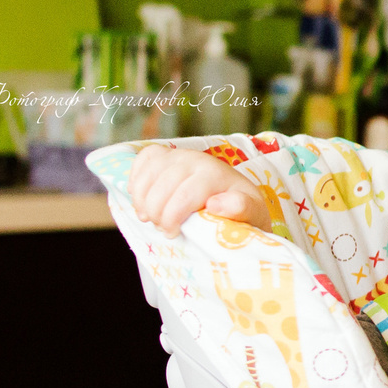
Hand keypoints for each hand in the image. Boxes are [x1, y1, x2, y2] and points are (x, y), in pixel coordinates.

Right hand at [127, 146, 273, 235]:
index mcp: (216, 173)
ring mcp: (178, 154)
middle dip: (156, 213)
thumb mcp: (251, 215)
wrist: (235, 198)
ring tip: (149, 218)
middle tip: (162, 229)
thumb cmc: (242, 212)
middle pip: (162, 186)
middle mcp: (196, 158)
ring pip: (148, 174)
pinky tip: (141, 199)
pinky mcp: (165, 154)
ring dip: (143, 200)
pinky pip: (142, 160)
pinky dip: (136, 181)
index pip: (184, 195)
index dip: (172, 218)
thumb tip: (215, 204)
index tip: (172, 234)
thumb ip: (241, 209)